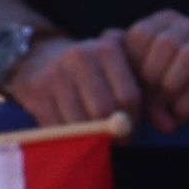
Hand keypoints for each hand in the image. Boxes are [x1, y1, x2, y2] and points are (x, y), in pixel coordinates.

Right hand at [5, 25, 140, 130]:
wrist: (41, 57)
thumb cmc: (92, 69)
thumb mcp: (117, 65)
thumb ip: (138, 86)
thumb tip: (151, 125)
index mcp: (107, 49)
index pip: (128, 96)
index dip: (132, 121)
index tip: (130, 129)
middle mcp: (80, 57)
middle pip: (103, 111)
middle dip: (112, 132)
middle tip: (115, 138)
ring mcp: (55, 74)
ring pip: (80, 122)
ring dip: (91, 138)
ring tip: (96, 137)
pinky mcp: (37, 93)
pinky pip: (58, 128)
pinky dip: (69, 138)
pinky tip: (75, 134)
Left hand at [109, 10, 188, 128]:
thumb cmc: (169, 80)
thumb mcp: (147, 76)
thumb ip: (136, 88)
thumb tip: (144, 120)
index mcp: (161, 21)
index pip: (140, 34)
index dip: (134, 66)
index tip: (134, 88)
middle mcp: (187, 26)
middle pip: (166, 44)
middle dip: (153, 80)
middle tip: (150, 104)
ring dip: (171, 90)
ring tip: (164, 109)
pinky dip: (185, 106)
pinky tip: (179, 115)